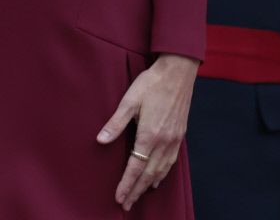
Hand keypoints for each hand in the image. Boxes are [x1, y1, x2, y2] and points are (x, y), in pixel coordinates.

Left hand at [97, 53, 197, 210]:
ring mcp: (174, 140)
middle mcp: (164, 142)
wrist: (178, 74)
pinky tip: (157, 179)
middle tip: (125, 204)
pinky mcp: (179, 136)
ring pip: (161, 170)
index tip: (119, 198)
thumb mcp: (128, 101)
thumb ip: (115, 123)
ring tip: (138, 196)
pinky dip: (162, 174)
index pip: (136, 167)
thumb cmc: (150, 84)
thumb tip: (100, 140)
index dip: (127, 184)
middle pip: (148, 174)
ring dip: (148, 185)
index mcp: (149, 135)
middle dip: (136, 191)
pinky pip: (170, 162)